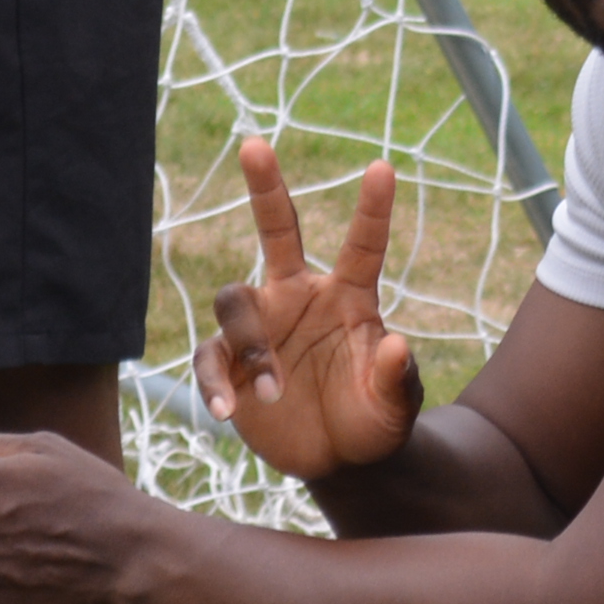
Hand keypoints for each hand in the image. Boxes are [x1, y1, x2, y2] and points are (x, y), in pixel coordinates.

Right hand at [197, 136, 424, 483]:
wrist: (336, 460)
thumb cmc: (372, 421)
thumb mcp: (393, 407)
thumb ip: (396, 379)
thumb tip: (396, 344)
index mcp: (349, 297)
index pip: (362, 245)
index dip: (373, 207)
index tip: (384, 166)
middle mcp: (300, 297)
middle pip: (276, 229)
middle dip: (264, 186)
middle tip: (254, 143)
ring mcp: (261, 327)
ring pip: (234, 300)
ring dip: (250, 344)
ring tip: (274, 392)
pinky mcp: (229, 364)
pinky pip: (207, 358)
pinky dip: (213, 382)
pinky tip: (229, 411)